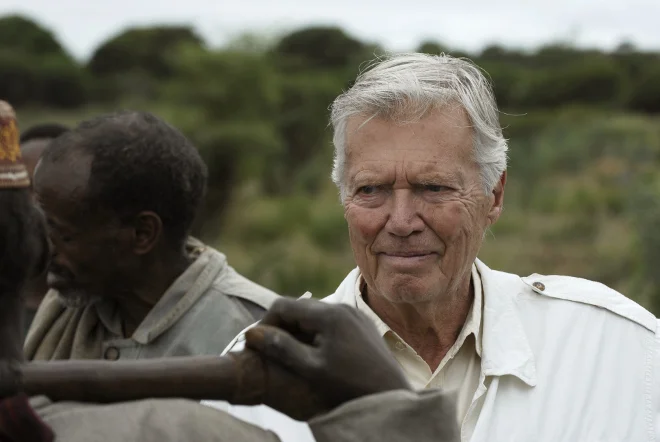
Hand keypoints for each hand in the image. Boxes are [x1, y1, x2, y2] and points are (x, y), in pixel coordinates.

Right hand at [243, 297, 410, 419]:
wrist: (391, 394)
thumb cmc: (350, 385)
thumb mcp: (311, 369)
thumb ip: (282, 348)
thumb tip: (252, 334)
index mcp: (328, 314)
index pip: (283, 305)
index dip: (265, 322)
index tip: (256, 344)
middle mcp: (341, 306)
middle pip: (298, 307)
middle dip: (281, 326)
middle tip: (270, 351)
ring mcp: (353, 314)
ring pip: (313, 314)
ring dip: (297, 330)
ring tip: (290, 354)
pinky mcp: (360, 324)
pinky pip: (330, 320)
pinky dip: (315, 332)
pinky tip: (314, 353)